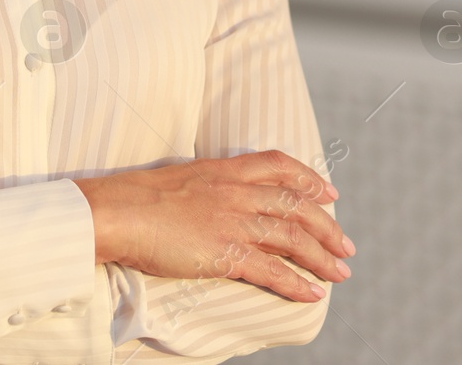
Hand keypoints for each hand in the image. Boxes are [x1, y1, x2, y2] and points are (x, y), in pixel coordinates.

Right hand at [74, 150, 353, 302]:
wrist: (115, 211)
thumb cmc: (134, 197)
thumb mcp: (178, 178)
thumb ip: (205, 186)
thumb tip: (213, 198)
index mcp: (223, 169)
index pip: (278, 165)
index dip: (309, 178)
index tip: (329, 192)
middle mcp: (235, 192)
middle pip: (296, 205)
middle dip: (327, 226)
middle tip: (346, 244)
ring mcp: (232, 222)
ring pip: (292, 238)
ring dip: (322, 257)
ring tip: (340, 272)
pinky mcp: (224, 252)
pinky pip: (271, 270)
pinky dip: (296, 284)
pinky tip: (312, 294)